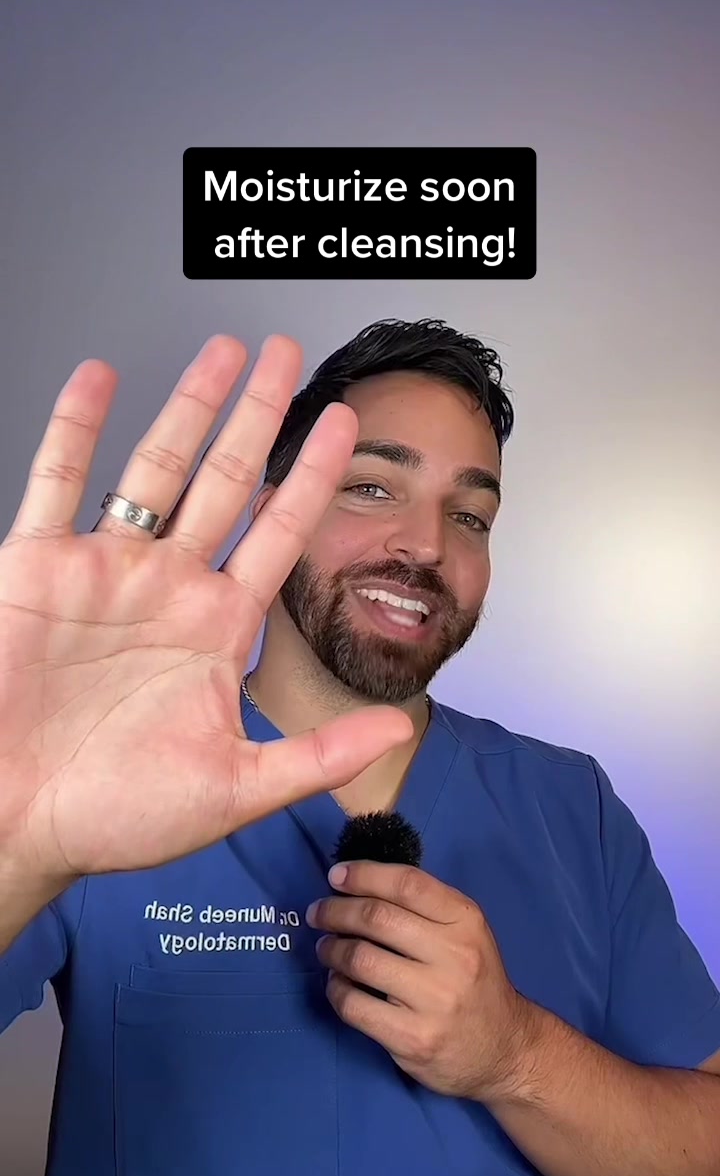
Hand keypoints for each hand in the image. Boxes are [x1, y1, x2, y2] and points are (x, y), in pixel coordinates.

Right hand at [0, 335, 411, 884]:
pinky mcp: (39, 566)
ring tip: (220, 352)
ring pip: (154, 467)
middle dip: (257, 413)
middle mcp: (168, 586)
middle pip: (225, 479)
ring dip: (186, 406)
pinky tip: (98, 378)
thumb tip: (399, 729)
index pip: (280, 532)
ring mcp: (106, 569)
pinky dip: (75, 428)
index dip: (314, 476)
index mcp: (217, 627)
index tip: (348, 425)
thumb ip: (318, 754)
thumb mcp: (235, 787)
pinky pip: (58, 481)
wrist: (14, 823)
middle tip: (285, 354)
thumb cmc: (114, 815)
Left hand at [307, 862, 534, 1101]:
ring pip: (361, 961)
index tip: (335, 876)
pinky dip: (335, 990)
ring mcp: (435, 1001)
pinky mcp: (414, 1039)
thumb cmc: (474, 979)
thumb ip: (424, 908)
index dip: (364, 874)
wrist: (505, 1049)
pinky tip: (336, 984)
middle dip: (336, 911)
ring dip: (331, 949)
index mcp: (466, 921)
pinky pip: (355, 1007)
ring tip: (325, 948)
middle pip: (377, 918)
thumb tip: (359, 884)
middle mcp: (455, 956)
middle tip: (317, 913)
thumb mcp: (466, 933)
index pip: (408, 884)